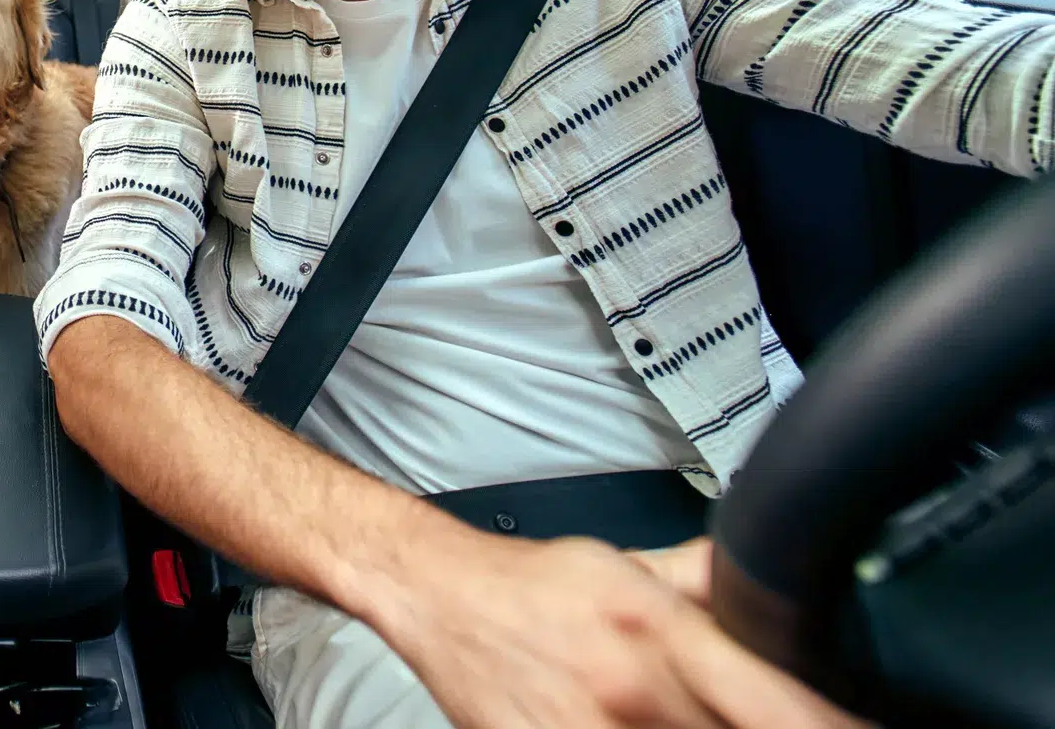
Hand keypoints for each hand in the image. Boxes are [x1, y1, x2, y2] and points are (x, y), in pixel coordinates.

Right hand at [368, 527, 868, 728]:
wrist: (441, 598)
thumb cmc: (534, 585)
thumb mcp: (633, 563)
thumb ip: (711, 580)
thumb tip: (782, 584)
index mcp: (660, 632)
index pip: (779, 705)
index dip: (833, 727)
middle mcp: (632, 694)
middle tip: (765, 719)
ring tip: (684, 717)